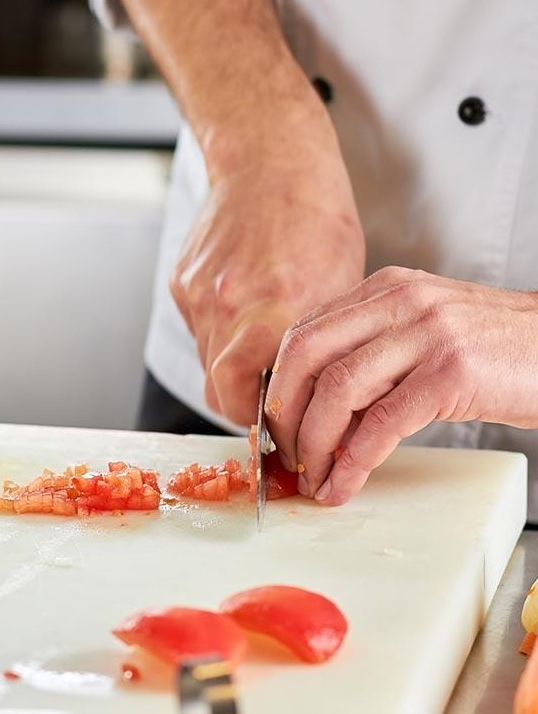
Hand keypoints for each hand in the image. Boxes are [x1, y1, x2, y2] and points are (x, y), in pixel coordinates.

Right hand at [172, 114, 364, 424]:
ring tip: (264, 337)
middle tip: (273, 398)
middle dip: (243, 404)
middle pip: (217, 392)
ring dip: (232, 363)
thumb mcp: (337, 291)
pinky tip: (246, 301)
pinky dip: (220, 328)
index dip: (263, 423)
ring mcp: (196, 295)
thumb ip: (314, 348)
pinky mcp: (180, 282)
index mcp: (273, 314)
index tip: (281, 425)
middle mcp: (226, 308)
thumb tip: (313, 397)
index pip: (244, 405)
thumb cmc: (317, 220)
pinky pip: (199, 326)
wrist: (271, 161)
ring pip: (207, 360)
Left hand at [266, 267, 537, 505]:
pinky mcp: (452, 373)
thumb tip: (317, 412)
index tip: (273, 425)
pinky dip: (355, 461)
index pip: (305, 332)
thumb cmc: (501, 351)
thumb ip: (375, 355)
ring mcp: (426, 334)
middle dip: (284, 412)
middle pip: (306, 354)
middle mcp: (400, 302)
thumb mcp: (427, 333)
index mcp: (386, 290)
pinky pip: (382, 423)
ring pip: (337, 390)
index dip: (279, 385)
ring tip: (313, 476)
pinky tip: (346, 484)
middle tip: (284, 454)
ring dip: (314, 443)